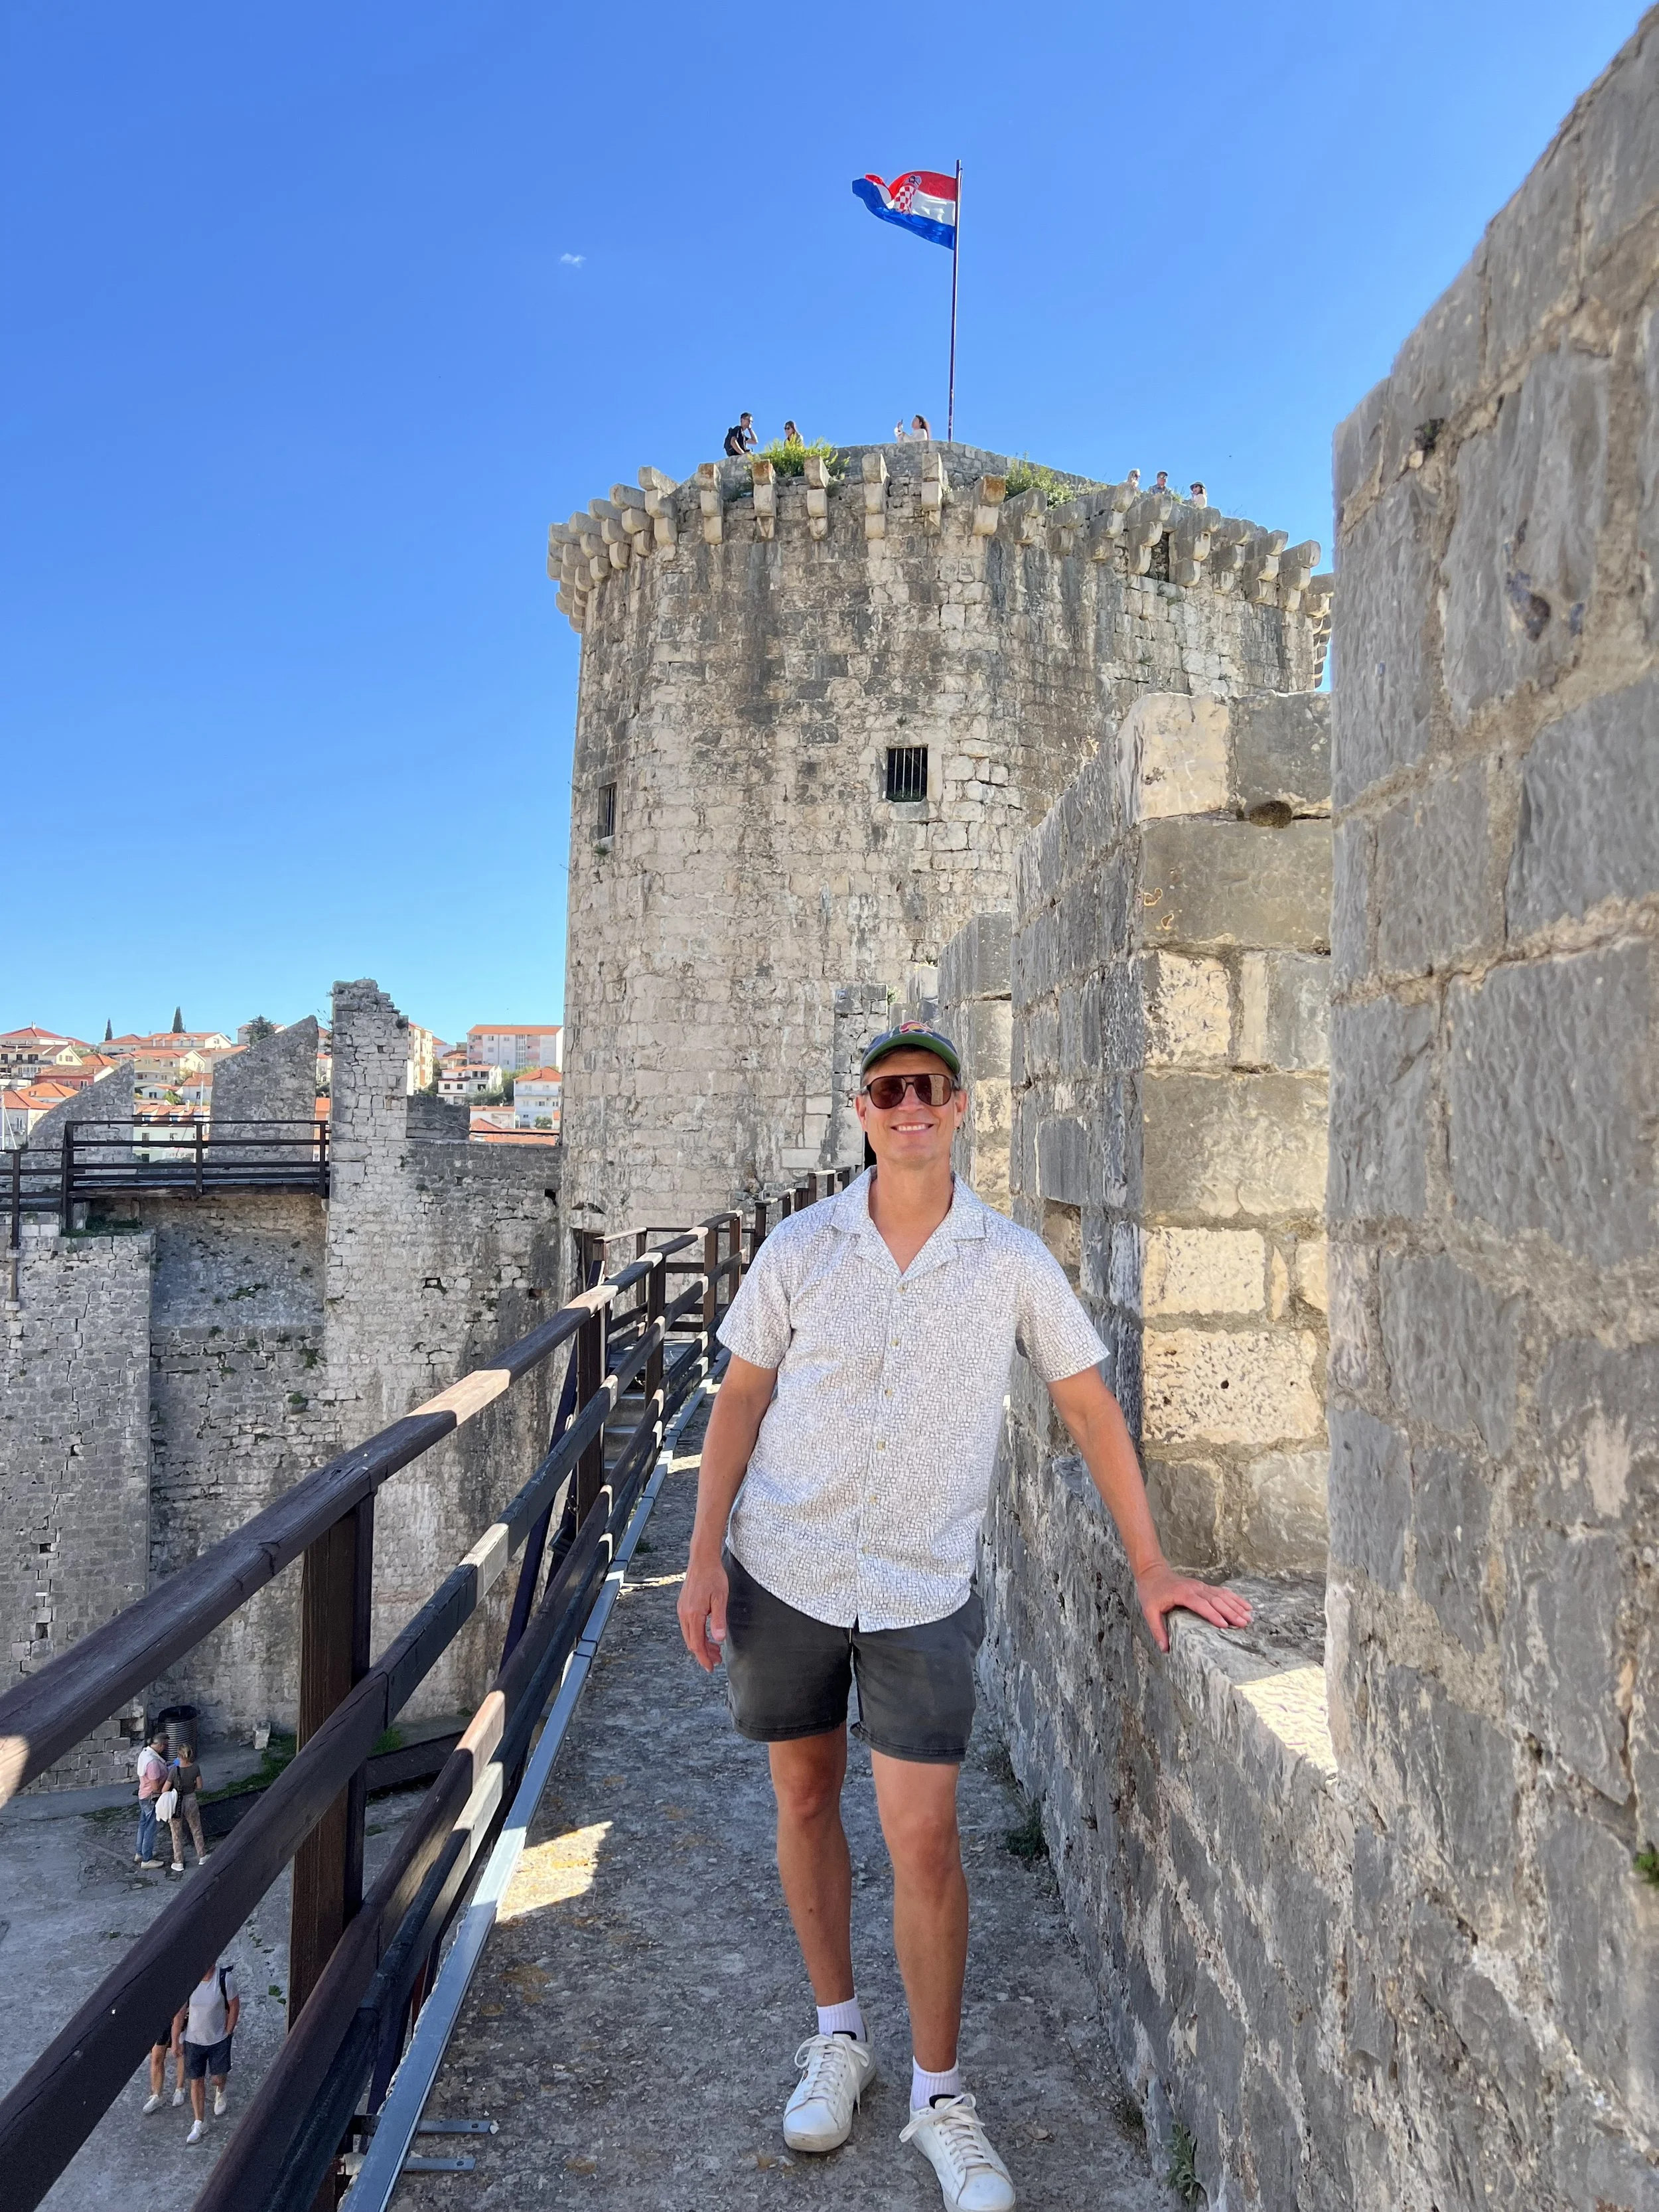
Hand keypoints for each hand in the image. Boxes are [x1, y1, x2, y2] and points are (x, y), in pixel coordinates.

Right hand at [676, 1551, 728, 1672]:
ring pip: (689, 1635)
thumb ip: (719, 1620)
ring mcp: (682, 1609)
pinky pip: (688, 1626)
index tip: (711, 1667)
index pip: (697, 1644)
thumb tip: (718, 1639)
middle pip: (692, 1642)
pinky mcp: (683, 1605)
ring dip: (701, 1644)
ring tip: (715, 1649)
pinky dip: (697, 1634)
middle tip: (717, 1660)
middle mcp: (684, 1613)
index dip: (704, 1658)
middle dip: (703, 1654)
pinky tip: (707, 1634)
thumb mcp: (720, 1598)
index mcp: (693, 1614)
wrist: (702, 1559)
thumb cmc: (713, 1576)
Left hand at [1133, 1560, 1252, 1652]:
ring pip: (1222, 1595)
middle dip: (1230, 1612)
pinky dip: (1235, 1598)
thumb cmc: (1151, 1592)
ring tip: (1249, 1617)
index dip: (1213, 1615)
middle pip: (1216, 1600)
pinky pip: (1222, 1592)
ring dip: (1236, 1605)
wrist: (1153, 1572)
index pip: (1201, 1604)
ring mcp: (1201, 1586)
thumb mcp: (1149, 1611)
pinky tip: (1246, 1605)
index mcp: (1182, 1594)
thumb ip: (1157, 1630)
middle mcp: (1195, 1588)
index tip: (1224, 1625)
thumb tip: (1165, 1649)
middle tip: (1243, 1624)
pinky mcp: (1203, 1586)